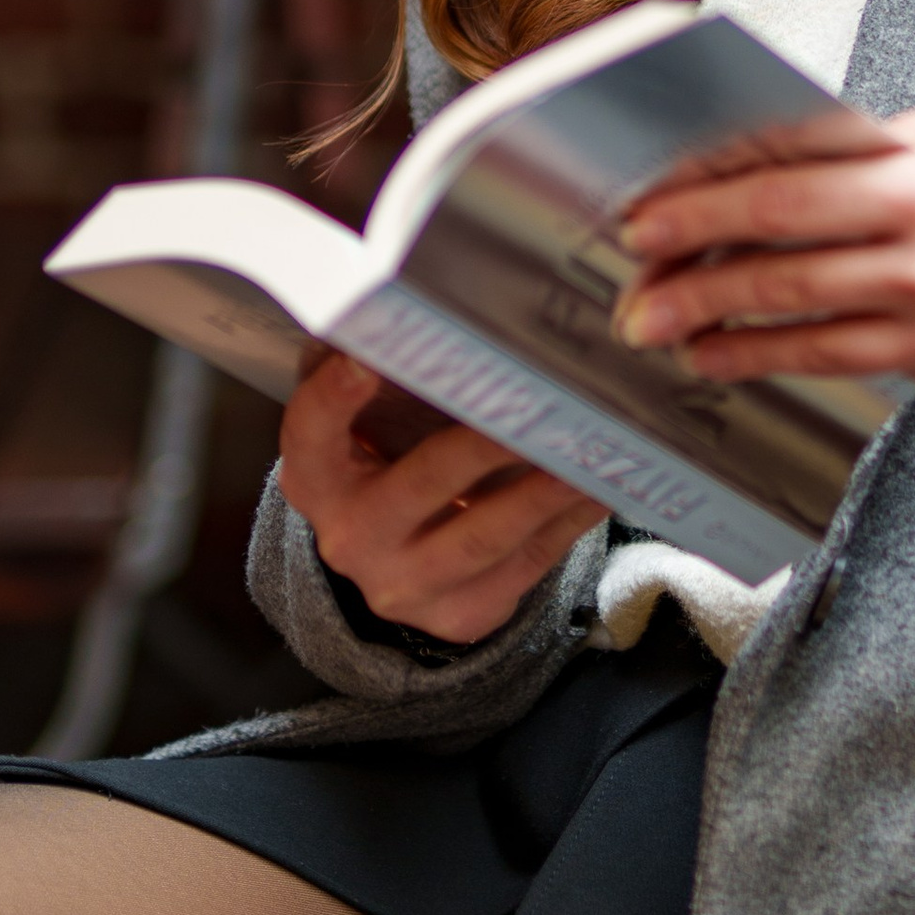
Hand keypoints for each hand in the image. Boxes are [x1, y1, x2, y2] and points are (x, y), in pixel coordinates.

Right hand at [278, 350, 602, 646]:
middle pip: (421, 484)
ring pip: (484, 534)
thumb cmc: (389, 472)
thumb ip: (383, 380)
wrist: (397, 573)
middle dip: (483, 444)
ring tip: (590, 450)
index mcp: (317, 480)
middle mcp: (351, 537)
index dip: (335, 398)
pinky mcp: (461, 613)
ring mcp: (405, 585)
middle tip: (536, 403)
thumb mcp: (364, 436)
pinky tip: (603, 486)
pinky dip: (568, 521)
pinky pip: (526, 564)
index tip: (367, 359)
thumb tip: (433, 300)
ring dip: (544, 490)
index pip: (311, 434)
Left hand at [616, 93, 914, 408]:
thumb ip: (886, 145)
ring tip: (682, 346)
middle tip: (634, 304)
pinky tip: (776, 354)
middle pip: (778, 280)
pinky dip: (818, 358)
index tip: (640, 221)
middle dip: (692, 293)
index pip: (778, 197)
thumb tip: (794, 161)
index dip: (697, 212)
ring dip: (734, 346)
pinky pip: (879, 368)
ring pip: (813, 344)